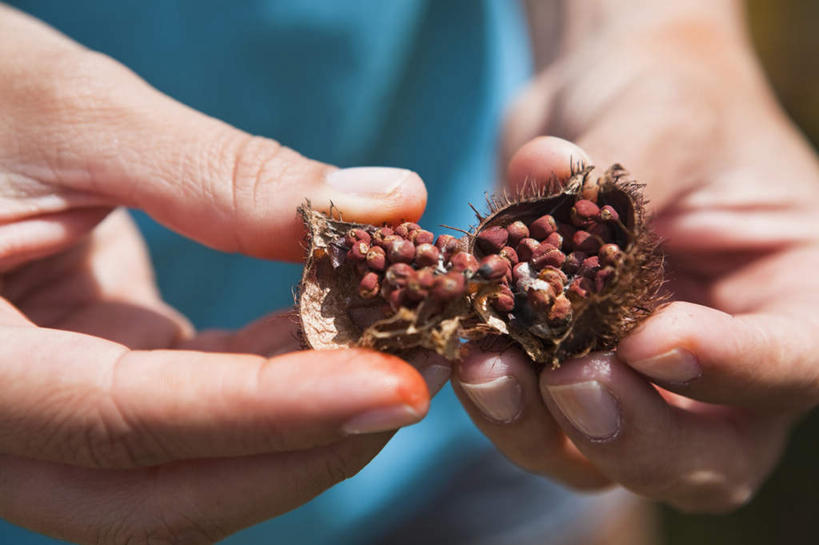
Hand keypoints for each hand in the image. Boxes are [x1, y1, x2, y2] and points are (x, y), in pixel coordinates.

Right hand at [0, 6, 439, 543]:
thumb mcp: (80, 118)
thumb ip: (225, 174)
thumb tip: (388, 205)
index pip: (126, 420)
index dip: (270, 412)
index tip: (393, 387)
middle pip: (158, 494)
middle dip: (300, 451)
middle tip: (416, 384)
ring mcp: (48, 415)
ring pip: (184, 474)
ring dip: (299, 430)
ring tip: (396, 357)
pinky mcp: (95, 387)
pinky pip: (193, 419)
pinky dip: (273, 389)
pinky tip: (337, 334)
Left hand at [453, 2, 818, 511]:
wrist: (604, 106)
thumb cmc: (665, 98)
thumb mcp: (663, 115)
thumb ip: (614, 166)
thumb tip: (545, 174)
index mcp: (793, 296)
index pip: (794, 362)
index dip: (730, 369)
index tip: (652, 341)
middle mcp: (725, 362)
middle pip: (709, 456)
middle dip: (636, 436)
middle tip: (571, 383)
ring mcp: (641, 384)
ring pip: (609, 460)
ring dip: (545, 431)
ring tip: (490, 367)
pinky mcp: (565, 380)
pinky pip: (538, 427)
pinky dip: (500, 406)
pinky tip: (467, 355)